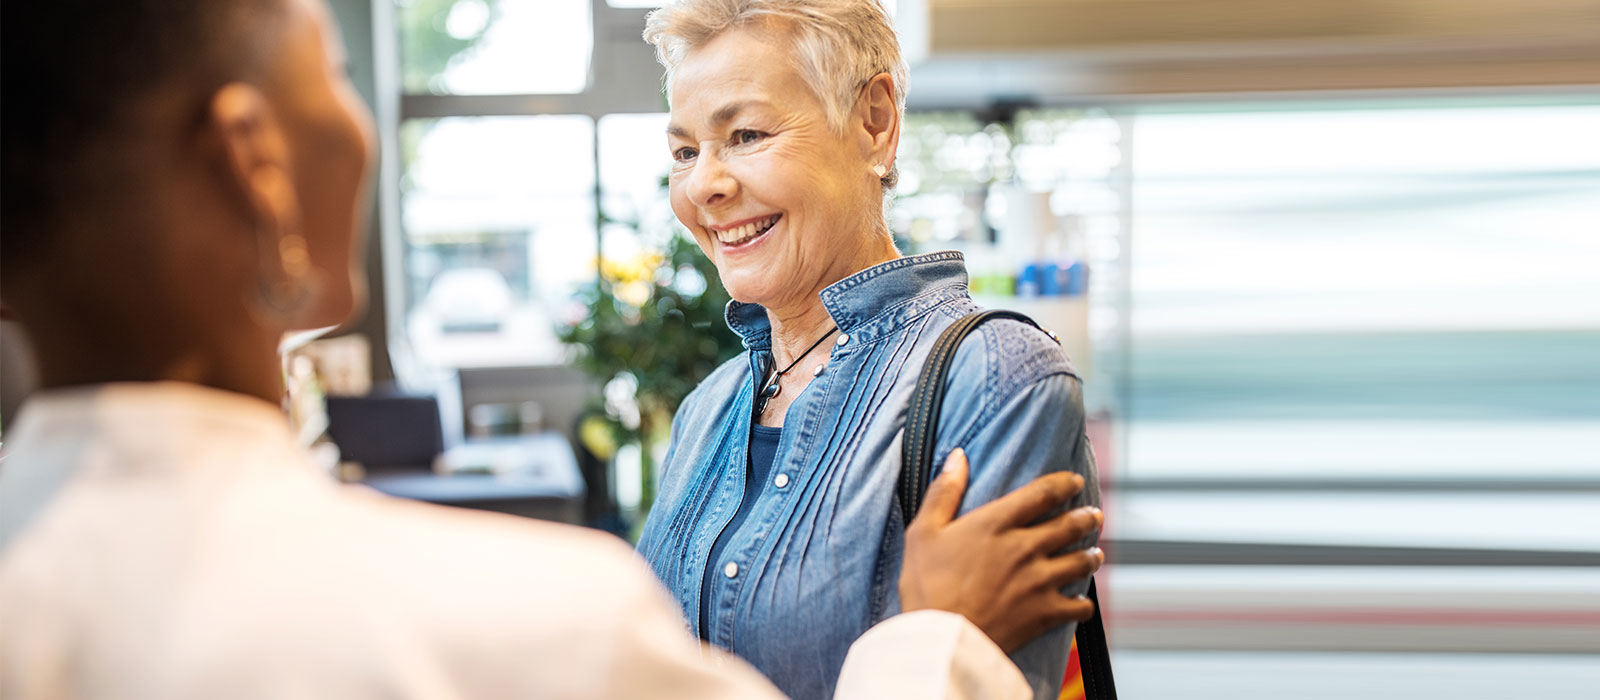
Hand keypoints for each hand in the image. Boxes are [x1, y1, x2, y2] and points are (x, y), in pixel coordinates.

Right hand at [898, 448, 1104, 652]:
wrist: (941, 637)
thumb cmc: (925, 585)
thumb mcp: (923, 532)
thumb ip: (943, 492)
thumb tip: (958, 456)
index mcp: (996, 524)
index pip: (1042, 493)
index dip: (1063, 484)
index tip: (1074, 481)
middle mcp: (1024, 548)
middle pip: (1069, 526)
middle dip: (1086, 518)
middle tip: (1094, 515)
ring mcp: (1038, 581)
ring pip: (1079, 562)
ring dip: (1090, 556)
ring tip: (1095, 554)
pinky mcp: (1043, 613)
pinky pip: (1077, 606)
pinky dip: (1083, 603)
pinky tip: (1083, 602)